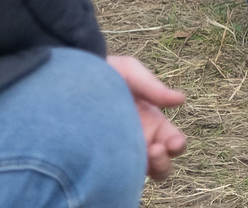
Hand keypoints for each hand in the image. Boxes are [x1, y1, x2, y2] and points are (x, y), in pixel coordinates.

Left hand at [107, 55, 186, 181]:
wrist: (65, 81)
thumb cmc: (101, 73)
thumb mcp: (129, 71)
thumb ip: (153, 86)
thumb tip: (181, 100)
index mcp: (151, 122)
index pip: (171, 140)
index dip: (176, 144)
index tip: (172, 142)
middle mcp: (139, 141)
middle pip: (161, 164)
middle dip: (164, 162)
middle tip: (156, 149)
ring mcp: (119, 152)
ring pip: (141, 174)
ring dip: (148, 169)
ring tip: (143, 155)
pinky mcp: (99, 160)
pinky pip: (115, 176)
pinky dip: (123, 175)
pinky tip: (117, 160)